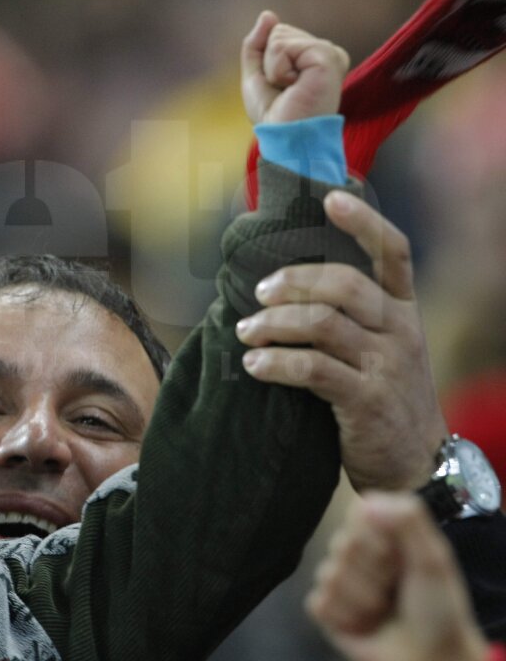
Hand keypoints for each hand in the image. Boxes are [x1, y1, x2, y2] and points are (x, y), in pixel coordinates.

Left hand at [236, 190, 445, 491]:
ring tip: (246, 333)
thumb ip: (347, 316)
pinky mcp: (366, 399)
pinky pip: (314, 369)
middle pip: (344, 283)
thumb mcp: (379, 348)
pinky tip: (254, 366)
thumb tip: (280, 284)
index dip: (364, 221)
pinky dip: (276, 363)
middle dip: (292, 281)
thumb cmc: (380, 396)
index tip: (331, 198)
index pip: (394, 251)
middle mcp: (400, 329)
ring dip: (274, 324)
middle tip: (258, 294)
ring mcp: (386, 365)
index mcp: (403, 309)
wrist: (413, 463)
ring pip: (323, 324)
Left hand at [241, 11, 349, 123]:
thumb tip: (268, 14)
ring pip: (279, 37)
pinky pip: (283, 46)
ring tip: (290, 89)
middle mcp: (327, 52)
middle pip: (278, 32)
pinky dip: (278, 69)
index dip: (266, 62)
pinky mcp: (327, 57)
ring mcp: (329, 53)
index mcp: (315, 56)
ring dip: (273, 69)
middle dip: (269, 64)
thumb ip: (259, 44)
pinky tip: (295, 86)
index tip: (281, 88)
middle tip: (284, 90)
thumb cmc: (275, 115)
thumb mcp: (257, 75)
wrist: (286, 139)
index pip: (278, 34)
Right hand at [307, 493, 489, 660]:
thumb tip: (364, 501)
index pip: (358, 514)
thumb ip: (408, 521)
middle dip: (374, 574)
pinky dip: (345, 618)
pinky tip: (364, 625)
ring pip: (329, 575)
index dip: (377, 537)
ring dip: (364, 600)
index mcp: (382, 534)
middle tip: (396, 589)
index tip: (400, 556)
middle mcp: (356, 552)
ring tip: (384, 611)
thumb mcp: (434, 559)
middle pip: (342, 545)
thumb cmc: (438, 608)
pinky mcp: (325, 610)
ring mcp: (338, 581)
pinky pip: (318, 603)